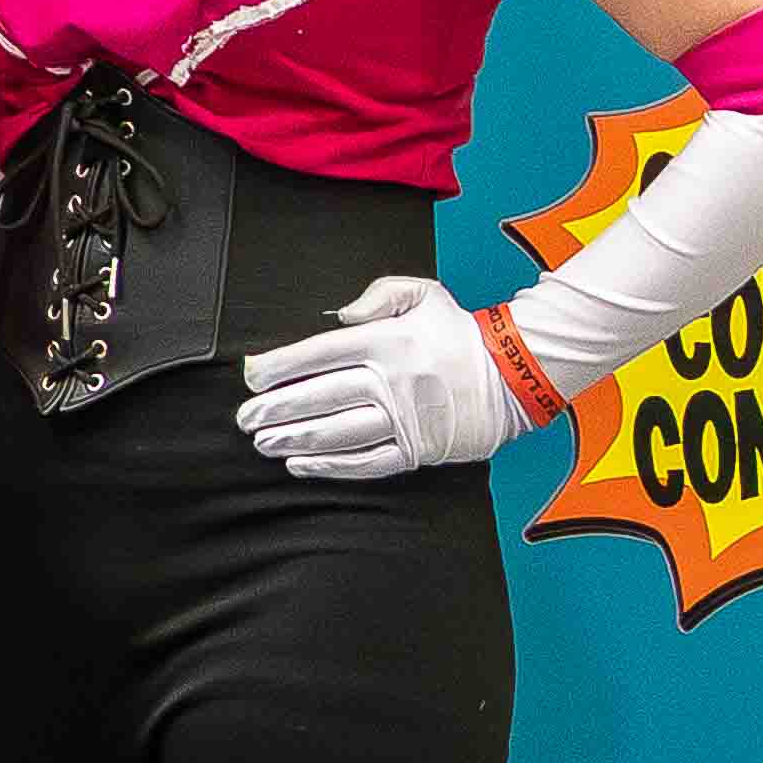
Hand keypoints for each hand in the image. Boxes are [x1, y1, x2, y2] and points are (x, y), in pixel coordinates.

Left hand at [236, 276, 532, 479]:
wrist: (518, 373)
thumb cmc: (462, 333)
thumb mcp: (425, 294)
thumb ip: (379, 295)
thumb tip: (338, 315)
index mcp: (387, 342)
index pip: (318, 354)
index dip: (279, 367)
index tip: (252, 376)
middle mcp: (391, 381)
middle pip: (320, 397)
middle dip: (275, 410)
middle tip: (245, 418)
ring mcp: (405, 419)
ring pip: (338, 432)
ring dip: (294, 440)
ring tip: (263, 443)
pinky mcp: (418, 448)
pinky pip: (367, 462)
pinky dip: (331, 467)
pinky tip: (301, 465)